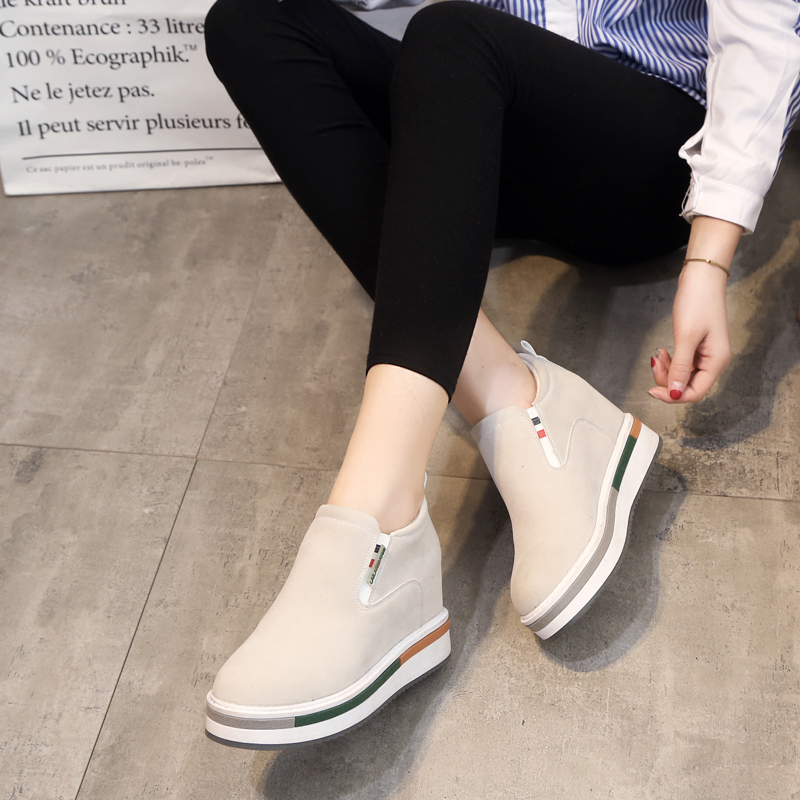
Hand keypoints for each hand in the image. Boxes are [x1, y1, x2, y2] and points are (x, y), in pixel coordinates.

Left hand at [648, 261, 730, 402]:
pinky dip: (670, 361)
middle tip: (655, 363)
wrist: (701, 279)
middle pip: (688, 385)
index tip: (653, 390)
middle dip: (668, 380)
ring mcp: (705, 354)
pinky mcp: (697, 347)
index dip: (674, 396)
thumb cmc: (697, 303)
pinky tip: (662, 352)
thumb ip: (681, 367)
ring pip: (682, 375)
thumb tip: (675, 393)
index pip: (696, 392)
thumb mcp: (686, 337)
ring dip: (667, 370)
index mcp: (717, 361)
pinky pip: (682, 363)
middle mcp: (713, 360)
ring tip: (658, 354)